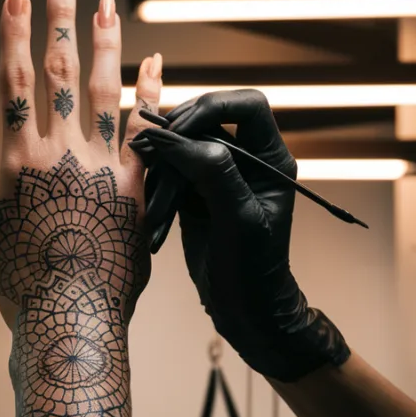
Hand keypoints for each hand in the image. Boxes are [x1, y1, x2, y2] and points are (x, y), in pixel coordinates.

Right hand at [0, 0, 162, 330]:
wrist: (73, 321)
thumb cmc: (19, 280)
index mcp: (21, 160)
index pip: (14, 78)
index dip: (14, 30)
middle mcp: (65, 153)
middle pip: (61, 69)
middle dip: (58, 14)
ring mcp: (106, 167)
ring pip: (107, 89)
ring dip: (105, 39)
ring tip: (104, 0)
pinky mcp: (139, 187)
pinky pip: (148, 130)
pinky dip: (152, 92)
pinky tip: (157, 60)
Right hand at [131, 89, 350, 381]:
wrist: (244, 310)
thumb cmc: (253, 269)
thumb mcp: (238, 219)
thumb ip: (214, 172)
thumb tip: (181, 140)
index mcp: (270, 158)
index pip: (247, 105)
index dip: (212, 106)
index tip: (180, 129)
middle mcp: (247, 159)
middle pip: (207, 118)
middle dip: (177, 134)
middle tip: (148, 151)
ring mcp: (219, 174)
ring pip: (184, 144)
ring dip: (162, 163)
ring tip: (146, 185)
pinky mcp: (196, 191)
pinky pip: (171, 170)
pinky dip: (157, 183)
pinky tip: (149, 203)